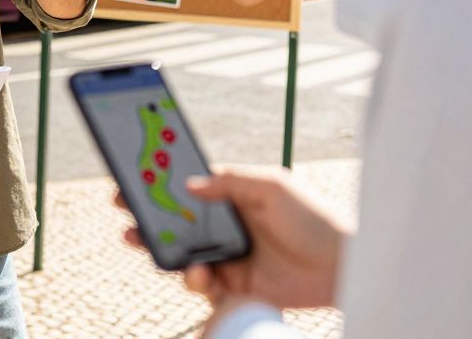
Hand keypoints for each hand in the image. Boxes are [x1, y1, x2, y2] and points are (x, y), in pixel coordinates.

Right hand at [118, 167, 349, 309]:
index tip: (130, 184)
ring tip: (162, 253)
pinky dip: (195, 280)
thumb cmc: (314, 218)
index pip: (185, 190)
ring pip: (182, 257)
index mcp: (231, 198)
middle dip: (146, 224)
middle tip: (127, 223)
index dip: (156, 188)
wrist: (344, 267)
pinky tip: (201, 274)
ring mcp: (228, 258)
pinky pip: (203, 286)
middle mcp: (225, 228)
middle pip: (175, 225)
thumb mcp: (272, 187)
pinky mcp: (235, 289)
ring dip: (166, 255)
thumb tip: (189, 184)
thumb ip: (229, 181)